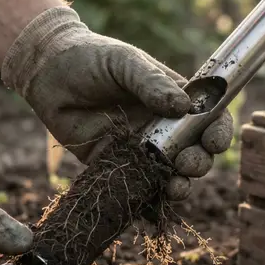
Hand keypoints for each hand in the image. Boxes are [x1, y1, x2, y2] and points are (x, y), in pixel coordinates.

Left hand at [1, 7, 233, 200]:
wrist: (46, 73)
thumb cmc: (91, 58)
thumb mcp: (124, 63)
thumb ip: (151, 83)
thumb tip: (183, 107)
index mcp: (173, 98)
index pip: (208, 118)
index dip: (218, 132)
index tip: (214, 142)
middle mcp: (162, 126)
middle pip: (194, 152)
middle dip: (198, 163)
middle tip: (186, 163)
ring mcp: (139, 148)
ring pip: (170, 175)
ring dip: (179, 185)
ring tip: (176, 187)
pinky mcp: (114, 165)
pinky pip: (136, 187)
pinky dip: (147, 202)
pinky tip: (150, 207)